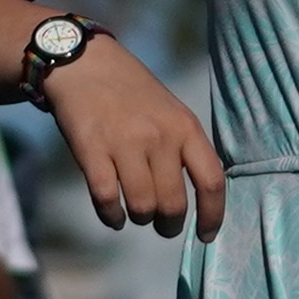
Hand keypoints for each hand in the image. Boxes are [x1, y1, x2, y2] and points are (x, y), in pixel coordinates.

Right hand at [44, 40, 223, 240]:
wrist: (85, 63)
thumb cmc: (132, 93)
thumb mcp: (171, 112)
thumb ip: (184, 149)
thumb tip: (196, 202)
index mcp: (186, 127)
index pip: (212, 181)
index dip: (213, 216)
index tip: (206, 235)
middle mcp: (159, 136)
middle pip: (173, 204)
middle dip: (169, 225)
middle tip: (161, 224)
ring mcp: (125, 143)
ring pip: (142, 207)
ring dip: (139, 219)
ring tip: (135, 213)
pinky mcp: (92, 149)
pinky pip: (107, 200)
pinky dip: (111, 217)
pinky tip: (113, 215)